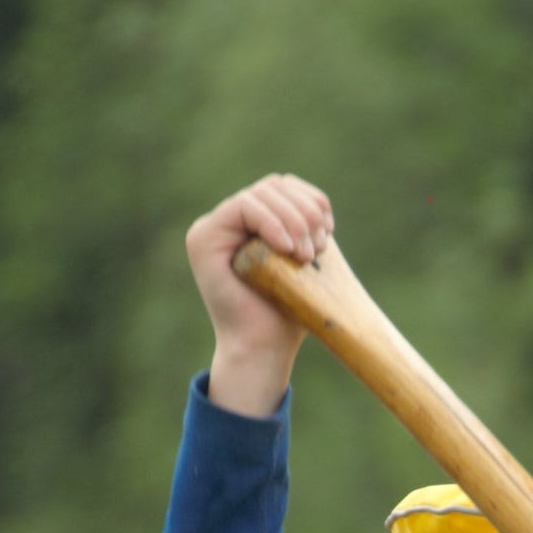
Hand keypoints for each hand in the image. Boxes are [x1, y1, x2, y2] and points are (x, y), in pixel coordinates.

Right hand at [186, 175, 334, 416]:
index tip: (328, 231)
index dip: (312, 201)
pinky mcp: (203, 237)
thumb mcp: (305, 264)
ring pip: (261, 193)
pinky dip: (271, 222)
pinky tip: (286, 247)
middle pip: (275, 186)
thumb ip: (305, 231)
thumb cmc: (288, 314)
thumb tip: (320, 205)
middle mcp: (230, 222)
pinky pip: (243, 206)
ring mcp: (213, 227)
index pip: (284, 187)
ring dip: (293, 220)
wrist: (263, 347)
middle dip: (305, 211)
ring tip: (305, 255)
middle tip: (318, 248)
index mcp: (255, 224)